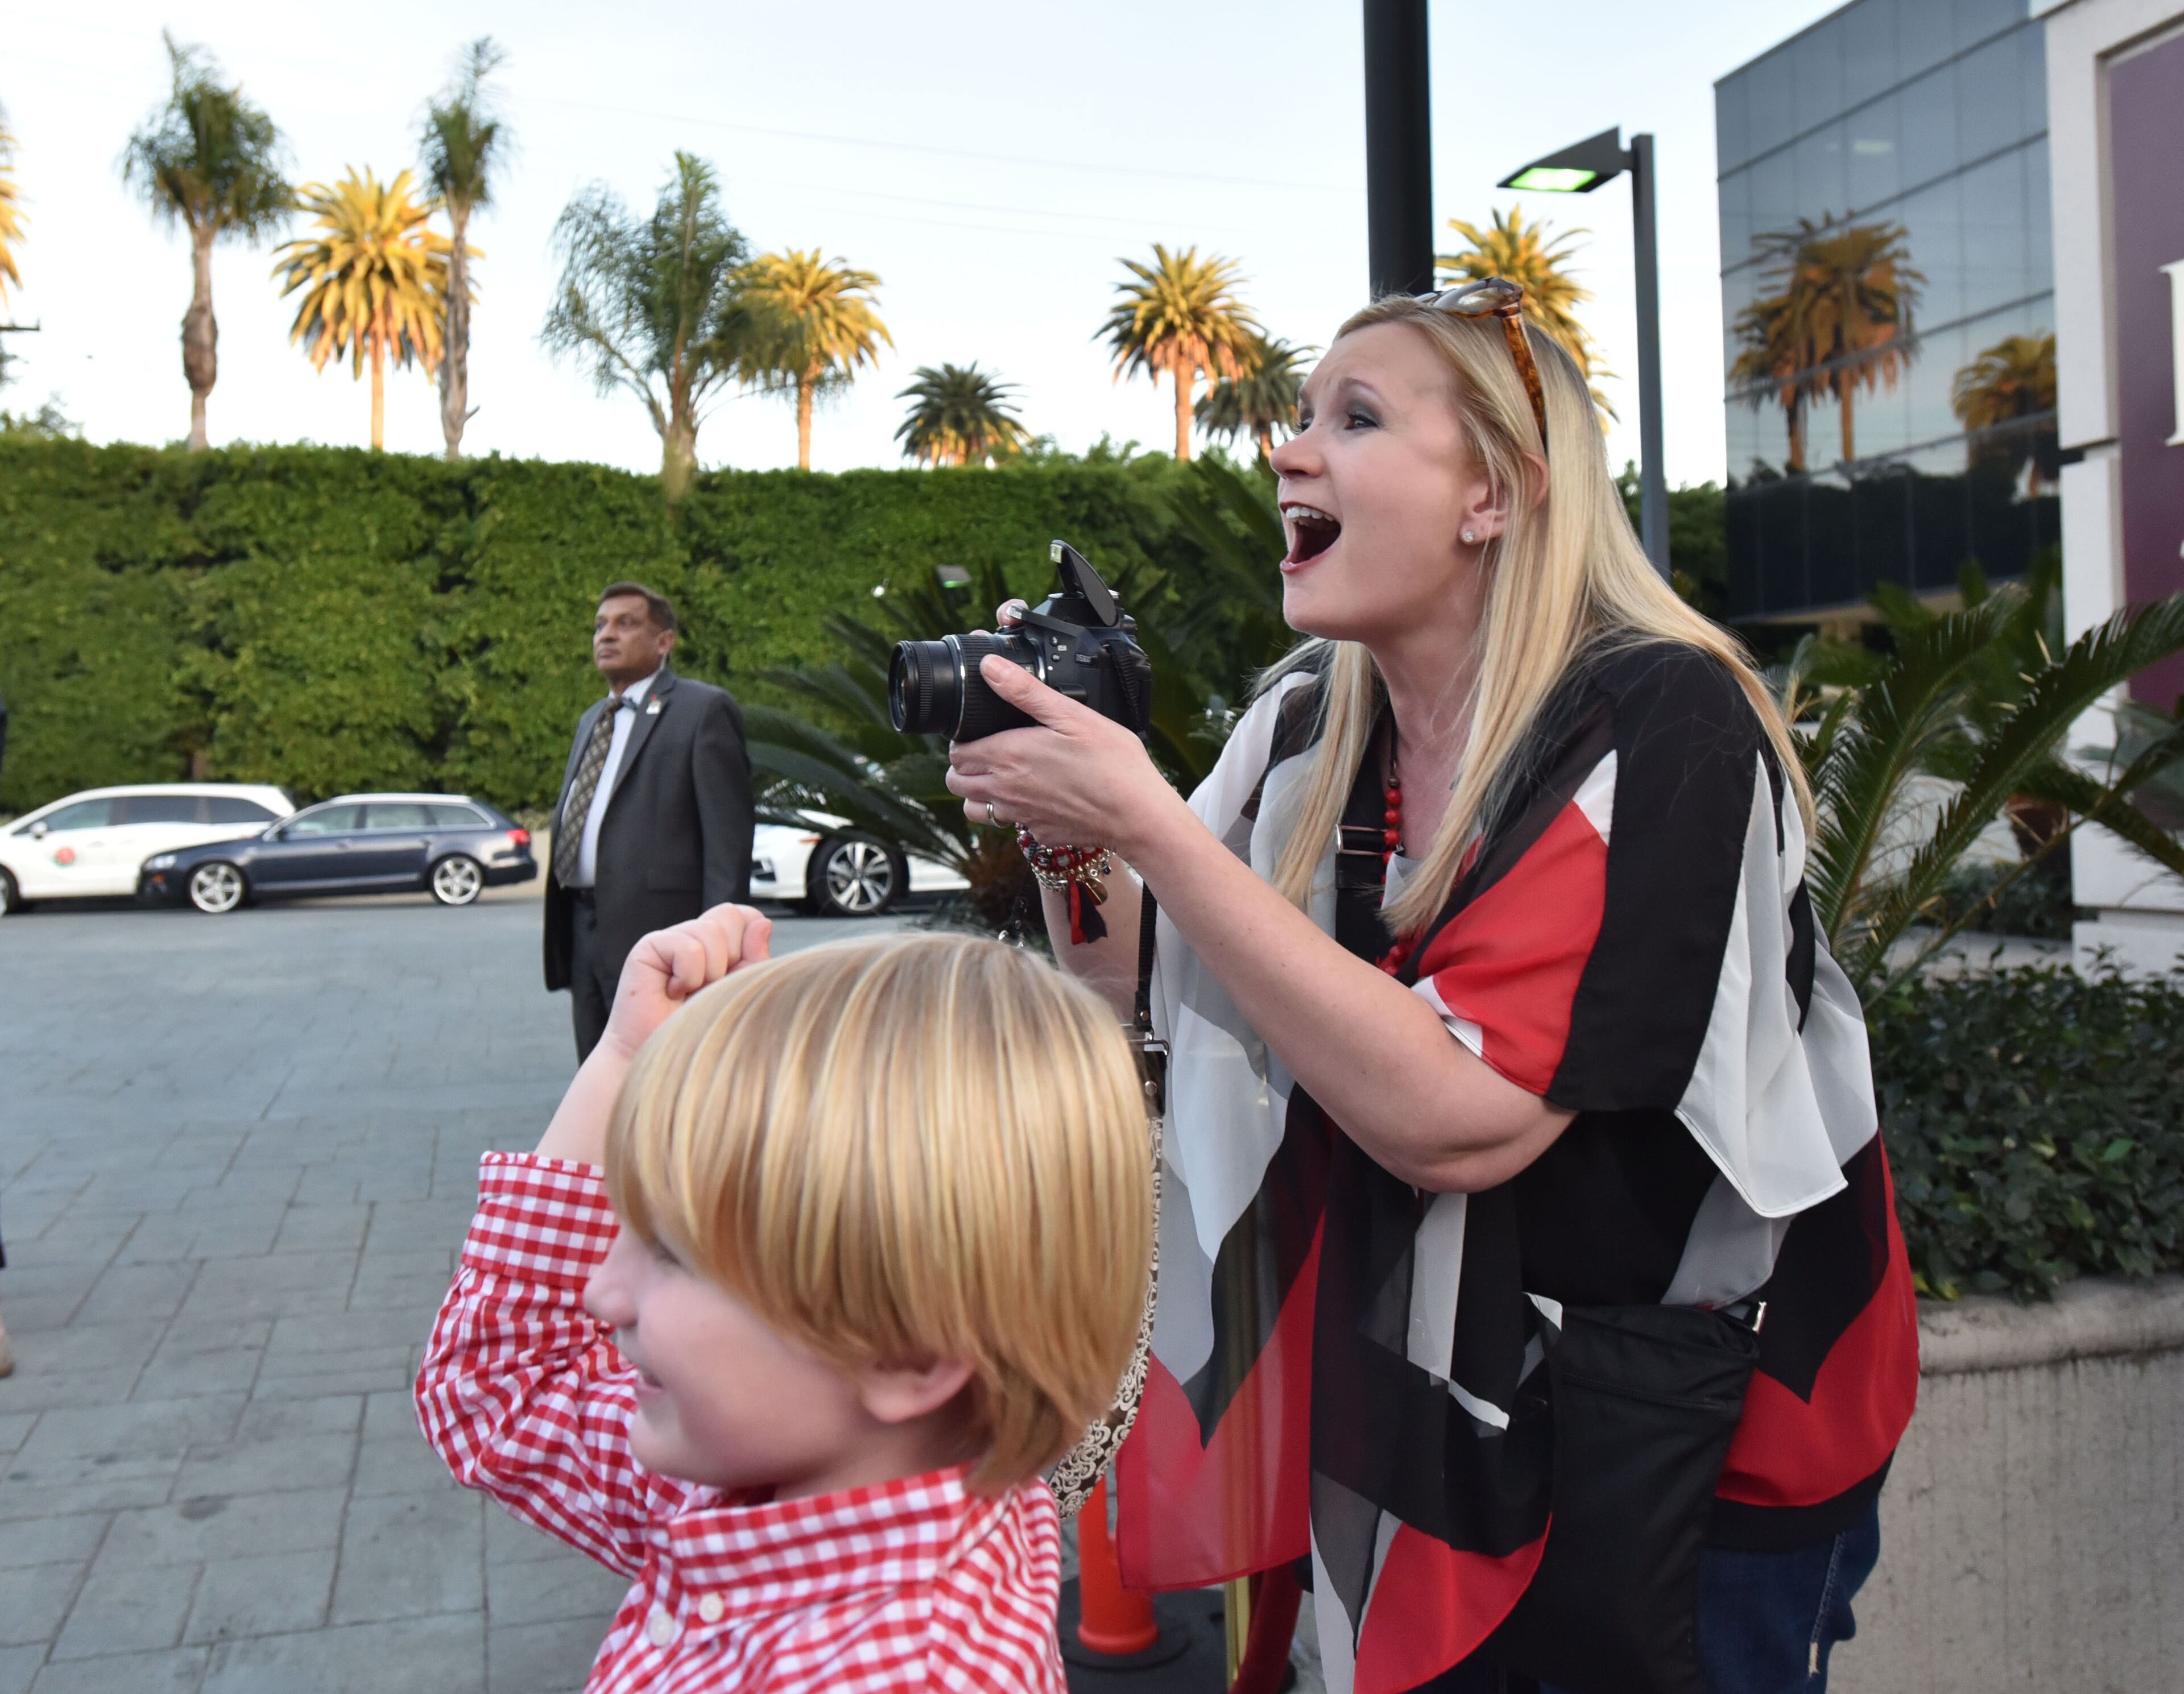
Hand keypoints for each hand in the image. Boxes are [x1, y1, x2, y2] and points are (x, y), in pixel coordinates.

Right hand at [601, 903, 772, 1060]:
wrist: (667, 1059)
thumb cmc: (702, 1030)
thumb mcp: (740, 991)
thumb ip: (755, 958)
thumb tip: (763, 923)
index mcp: (719, 944)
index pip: (746, 915)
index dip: (750, 938)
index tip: (737, 973)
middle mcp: (694, 936)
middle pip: (730, 914)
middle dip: (731, 957)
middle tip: (710, 987)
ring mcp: (671, 939)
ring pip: (711, 931)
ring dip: (709, 972)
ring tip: (691, 994)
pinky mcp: (649, 947)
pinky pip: (688, 947)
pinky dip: (689, 976)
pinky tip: (673, 993)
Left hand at [944, 657, 1182, 861]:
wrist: (1137, 814)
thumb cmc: (1111, 762)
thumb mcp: (1071, 715)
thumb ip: (1025, 691)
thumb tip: (989, 667)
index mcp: (1008, 756)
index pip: (957, 752)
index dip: (963, 739)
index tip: (980, 731)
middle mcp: (1005, 790)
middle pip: (956, 781)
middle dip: (965, 765)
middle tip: (989, 750)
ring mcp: (1020, 816)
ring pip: (974, 809)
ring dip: (979, 793)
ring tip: (1003, 776)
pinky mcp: (1038, 832)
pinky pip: (1009, 824)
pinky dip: (1013, 812)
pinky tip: (1037, 796)